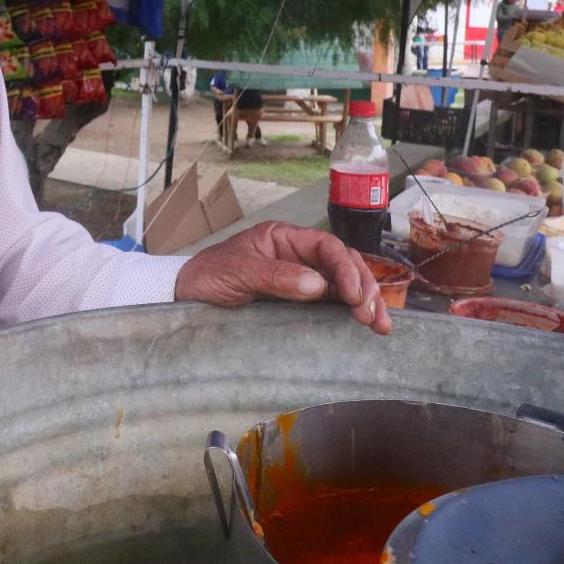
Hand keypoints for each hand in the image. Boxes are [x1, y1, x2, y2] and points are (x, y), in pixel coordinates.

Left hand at [173, 221, 393, 334]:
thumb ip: (276, 277)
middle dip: (364, 288)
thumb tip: (318, 286)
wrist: (183, 295)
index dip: (346, 269)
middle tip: (375, 316)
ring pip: (342, 284)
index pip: (327, 247)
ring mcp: (298, 276)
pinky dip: (348, 311)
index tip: (353, 296)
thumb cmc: (207, 276)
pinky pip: (329, 302)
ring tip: (380, 325)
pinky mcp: (296, 299)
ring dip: (364, 301)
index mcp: (283, 238)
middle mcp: (296, 254)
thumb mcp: (238, 273)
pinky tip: (363, 323)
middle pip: (342, 264)